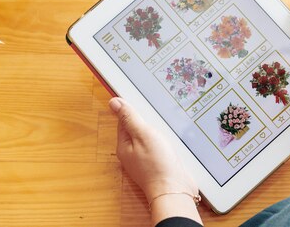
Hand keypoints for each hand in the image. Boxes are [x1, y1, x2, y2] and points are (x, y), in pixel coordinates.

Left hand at [109, 97, 201, 224]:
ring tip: (164, 125)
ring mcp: (145, 160)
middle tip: (155, 113)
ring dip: (156, 131)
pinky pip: (157, 147)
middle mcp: (132, 154)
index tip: (141, 100)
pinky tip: (171, 139)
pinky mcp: (158, 164)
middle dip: (145, 120)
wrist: (175, 190)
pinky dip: (163, 141)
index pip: (123, 121)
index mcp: (124, 146)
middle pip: (136, 129)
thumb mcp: (143, 134)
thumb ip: (129, 117)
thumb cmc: (158, 164)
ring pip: (148, 138)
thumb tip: (114, 102)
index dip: (131, 109)